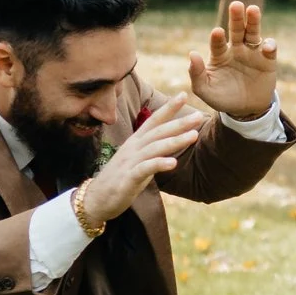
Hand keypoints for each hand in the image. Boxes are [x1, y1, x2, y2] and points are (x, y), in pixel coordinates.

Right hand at [77, 93, 207, 231]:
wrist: (96, 199)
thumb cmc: (120, 179)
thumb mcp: (137, 160)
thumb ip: (151, 150)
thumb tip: (169, 141)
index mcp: (135, 142)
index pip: (153, 121)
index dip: (168, 108)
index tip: (184, 94)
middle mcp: (133, 148)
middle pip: (158, 132)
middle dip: (179, 123)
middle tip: (198, 116)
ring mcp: (130, 162)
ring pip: (154, 148)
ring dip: (175, 141)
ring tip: (194, 135)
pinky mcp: (128, 178)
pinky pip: (145, 169)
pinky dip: (159, 164)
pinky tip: (173, 163)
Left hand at [187, 1, 277, 121]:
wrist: (246, 110)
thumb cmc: (223, 98)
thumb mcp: (205, 90)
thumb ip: (196, 74)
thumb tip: (192, 54)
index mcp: (220, 54)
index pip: (218, 42)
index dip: (217, 37)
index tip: (217, 32)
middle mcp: (236, 49)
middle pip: (236, 30)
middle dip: (236, 18)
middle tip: (235, 5)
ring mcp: (253, 53)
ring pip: (253, 33)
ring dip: (253, 21)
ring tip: (253, 9)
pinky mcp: (268, 60)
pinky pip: (269, 48)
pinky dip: (269, 44)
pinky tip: (266, 46)